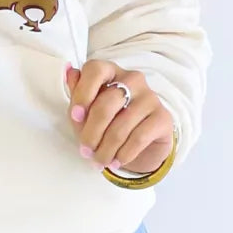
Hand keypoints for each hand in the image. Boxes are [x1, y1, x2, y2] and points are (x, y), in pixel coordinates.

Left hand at [65, 61, 174, 175]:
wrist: (141, 145)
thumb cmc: (107, 124)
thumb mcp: (87, 113)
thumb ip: (77, 96)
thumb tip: (69, 72)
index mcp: (110, 72)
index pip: (95, 70)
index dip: (82, 93)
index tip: (75, 116)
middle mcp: (132, 79)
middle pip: (106, 104)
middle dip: (91, 133)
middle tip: (85, 151)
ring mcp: (150, 97)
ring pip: (121, 125)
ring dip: (106, 149)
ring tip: (99, 161)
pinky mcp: (163, 117)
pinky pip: (139, 138)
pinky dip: (123, 154)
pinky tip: (116, 162)